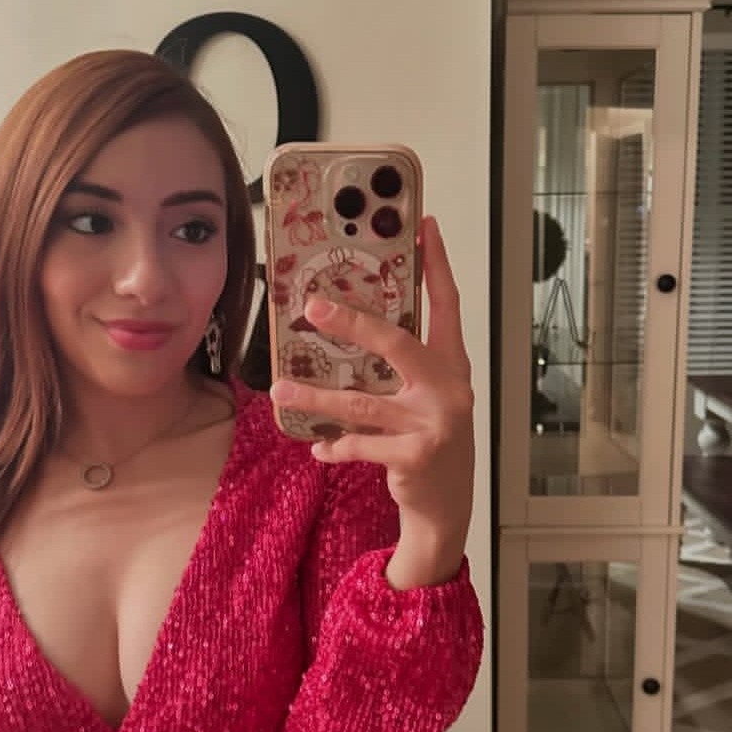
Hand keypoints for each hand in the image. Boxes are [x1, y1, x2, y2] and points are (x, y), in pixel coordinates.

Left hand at [269, 216, 474, 588]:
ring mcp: (434, 423)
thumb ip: (403, 366)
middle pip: (398, 343)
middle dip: (353, 323)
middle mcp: (449, 389)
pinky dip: (334, 445)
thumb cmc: (431, 441)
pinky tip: (319, 447)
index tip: (423, 227)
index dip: (436, 266)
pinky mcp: (415, 456)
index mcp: (452, 366)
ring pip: (363, 402)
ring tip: (280, 388)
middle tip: (312, 306)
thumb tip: (348, 323)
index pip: (446, 306)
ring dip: (317, 396)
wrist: (446, 505)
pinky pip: (361, 443)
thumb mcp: (427, 398)